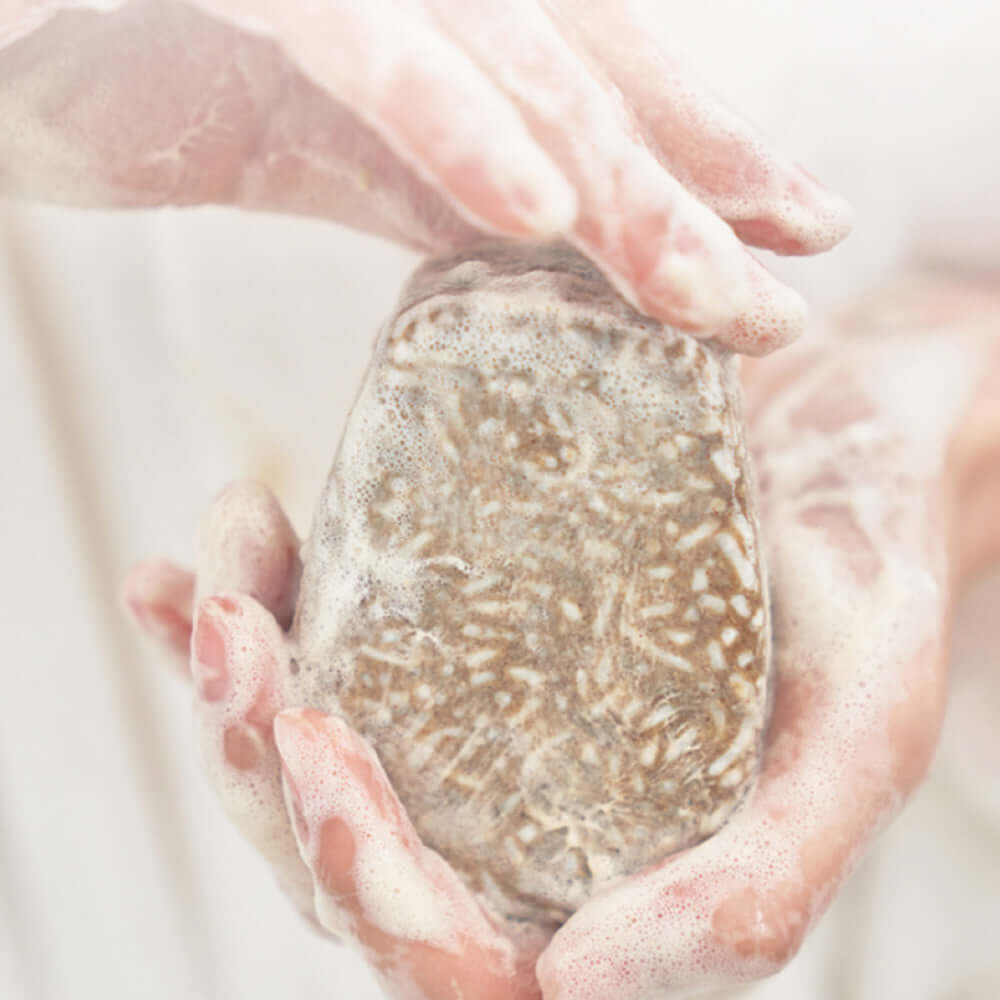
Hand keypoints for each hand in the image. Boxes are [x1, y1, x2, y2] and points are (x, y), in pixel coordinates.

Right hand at [2, 0, 848, 352]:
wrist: (5, 33)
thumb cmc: (119, 69)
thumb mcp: (300, 135)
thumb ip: (421, 172)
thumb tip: (535, 229)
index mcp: (421, 19)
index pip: (589, 78)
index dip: (697, 155)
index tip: (787, 235)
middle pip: (583, 78)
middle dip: (692, 191)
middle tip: (782, 290)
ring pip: (515, 64)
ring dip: (617, 183)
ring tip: (710, 288)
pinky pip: (367, 44)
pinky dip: (451, 125)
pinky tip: (537, 211)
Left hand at [127, 275, 999, 997]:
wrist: (850, 434)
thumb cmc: (870, 571)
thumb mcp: (863, 730)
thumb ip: (758, 881)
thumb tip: (576, 983)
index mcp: (616, 872)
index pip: (456, 953)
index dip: (374, 891)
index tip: (325, 760)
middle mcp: (530, 807)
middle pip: (349, 849)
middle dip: (266, 767)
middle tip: (238, 645)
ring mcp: (481, 709)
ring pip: (311, 750)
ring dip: (232, 685)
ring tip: (218, 583)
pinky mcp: (457, 616)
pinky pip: (327, 638)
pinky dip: (244, 613)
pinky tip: (177, 577)